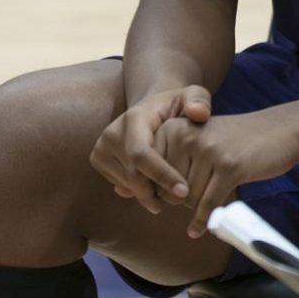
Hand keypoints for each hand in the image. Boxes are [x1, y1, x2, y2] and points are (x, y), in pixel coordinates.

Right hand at [90, 85, 210, 213]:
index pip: (141, 154)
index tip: (183, 192)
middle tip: (181, 200)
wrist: (151, 109)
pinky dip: (141, 192)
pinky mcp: (99, 160)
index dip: (161, 175)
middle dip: (157, 192)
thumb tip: (198, 113)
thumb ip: (199, 101)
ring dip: (151, 194)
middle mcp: (111, 133)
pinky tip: (158, 186)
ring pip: (128, 184)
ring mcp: (101, 148)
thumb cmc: (176, 105)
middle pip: (133, 175)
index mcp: (133, 118)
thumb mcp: (192, 96)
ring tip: (171, 192)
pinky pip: (122, 186)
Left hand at [154, 104, 298, 237]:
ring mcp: (209, 150)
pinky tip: (197, 230)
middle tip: (203, 188)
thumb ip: (167, 162)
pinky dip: (202, 221)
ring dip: (199, 206)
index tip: (173, 195)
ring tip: (215, 189)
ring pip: (189, 199)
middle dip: (183, 199)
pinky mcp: (229, 166)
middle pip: (169, 189)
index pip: (150, 174)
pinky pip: (208, 204)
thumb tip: (131, 192)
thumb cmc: (234, 141)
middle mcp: (187, 135)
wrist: (279, 131)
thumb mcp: (196, 140)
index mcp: (173, 127)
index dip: (160, 191)